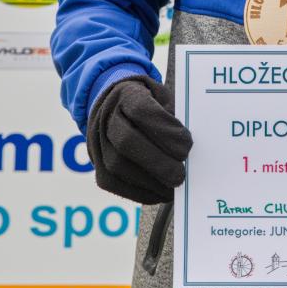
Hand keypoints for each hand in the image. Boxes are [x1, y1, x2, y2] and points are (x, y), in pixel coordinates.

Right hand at [86, 75, 192, 203]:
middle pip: (127, 141)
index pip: (142, 110)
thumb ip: (174, 118)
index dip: (165, 129)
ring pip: (118, 165)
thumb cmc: (150, 104)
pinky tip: (161, 192)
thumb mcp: (164, 98)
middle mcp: (107, 117)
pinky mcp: (97, 166)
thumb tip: (188, 149)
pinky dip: (140, 192)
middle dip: (158, 162)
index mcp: (126, 95)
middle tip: (181, 174)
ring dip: (150, 181)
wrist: (114, 107)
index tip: (187, 144)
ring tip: (174, 185)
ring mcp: (98, 142)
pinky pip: (113, 183)